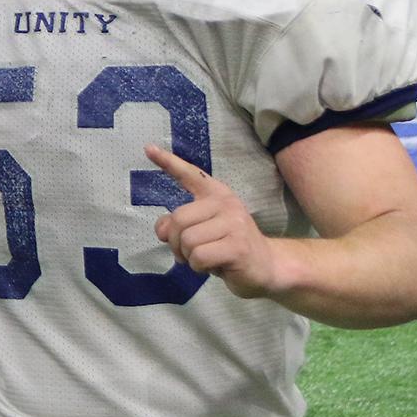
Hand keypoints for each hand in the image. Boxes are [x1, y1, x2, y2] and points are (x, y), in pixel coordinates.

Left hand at [148, 145, 276, 296]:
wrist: (268, 266)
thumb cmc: (229, 247)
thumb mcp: (201, 231)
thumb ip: (179, 225)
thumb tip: (163, 230)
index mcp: (216, 194)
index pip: (190, 174)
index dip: (168, 162)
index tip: (149, 148)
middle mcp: (226, 203)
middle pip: (178, 219)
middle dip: (175, 243)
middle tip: (188, 253)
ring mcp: (234, 223)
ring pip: (187, 240)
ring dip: (188, 257)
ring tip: (205, 259)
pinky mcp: (237, 246)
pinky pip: (198, 257)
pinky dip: (198, 267)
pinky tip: (214, 266)